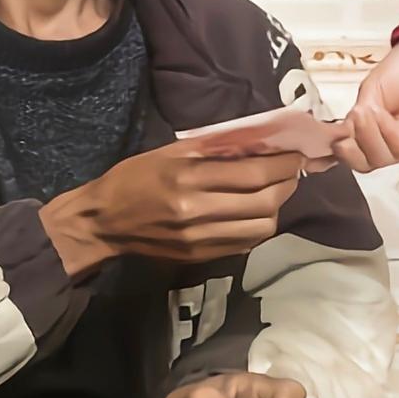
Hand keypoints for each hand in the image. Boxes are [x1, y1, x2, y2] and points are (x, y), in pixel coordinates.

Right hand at [39, 140, 301, 276]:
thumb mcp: (171, 151)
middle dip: (286, 184)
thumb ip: (215, 148)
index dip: (282, 164)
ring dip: (277, 208)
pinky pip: (245, 243)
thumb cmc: (135, 177)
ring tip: (274, 191)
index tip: (294, 154)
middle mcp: (198, 210)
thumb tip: (258, 142)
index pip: (254, 172)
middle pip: (264, 201)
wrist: (104, 222)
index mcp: (189, 177)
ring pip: (261, 227)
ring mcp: (200, 238)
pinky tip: (256, 212)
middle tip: (290, 171)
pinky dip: (260, 227)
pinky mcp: (200, 256)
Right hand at [335, 38, 398, 171]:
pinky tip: (381, 113)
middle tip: (349, 126)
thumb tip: (344, 135)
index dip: (339, 150)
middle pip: (364, 162)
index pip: (353, 152)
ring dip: (368, 135)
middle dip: (351, 148)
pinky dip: (385, 132)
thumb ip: (358, 115)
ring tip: (367, 111)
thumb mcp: (371, 89)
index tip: (330, 139)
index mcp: (375, 127)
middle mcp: (391, 139)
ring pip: (379, 158)